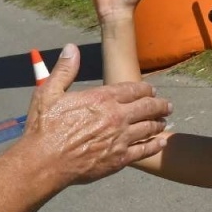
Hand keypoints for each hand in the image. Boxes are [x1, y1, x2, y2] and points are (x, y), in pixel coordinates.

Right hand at [24, 44, 169, 185]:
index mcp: (101, 98)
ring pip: (149, 128)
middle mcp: (116, 117)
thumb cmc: (44, 128)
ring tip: (164, 122)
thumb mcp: (48, 92)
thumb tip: (71, 48)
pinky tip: (161, 143)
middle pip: (148, 107)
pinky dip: (155, 145)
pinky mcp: (120, 159)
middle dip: (160, 105)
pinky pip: (145, 150)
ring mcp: (120, 139)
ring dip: (159, 123)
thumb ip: (64, 70)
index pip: (133, 89)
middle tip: (167, 105)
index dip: (146, 89)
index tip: (151, 89)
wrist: (45, 162)